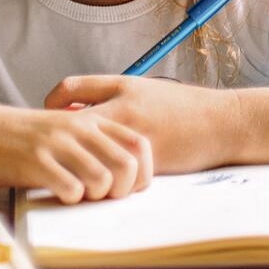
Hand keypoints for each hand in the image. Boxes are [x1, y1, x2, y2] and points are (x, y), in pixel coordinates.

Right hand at [0, 101, 153, 204]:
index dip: (142, 174)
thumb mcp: (66, 129)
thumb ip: (94, 144)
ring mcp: (57, 144)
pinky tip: (59, 193)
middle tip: (103, 196)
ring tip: (80, 194)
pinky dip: (71, 199)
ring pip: (102, 179)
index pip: (139, 145)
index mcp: (91, 120)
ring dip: (96, 196)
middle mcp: (78, 129)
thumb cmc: (26, 136)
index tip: (127, 188)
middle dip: (122, 190)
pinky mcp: (36, 161)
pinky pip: (71, 189)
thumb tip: (127, 177)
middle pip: (127, 166)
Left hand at [43, 75, 240, 174]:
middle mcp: (122, 110)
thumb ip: (108, 94)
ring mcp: (132, 139)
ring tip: (60, 166)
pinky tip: (88, 180)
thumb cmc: (181, 106)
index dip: (51, 100)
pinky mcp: (145, 165)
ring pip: (86, 154)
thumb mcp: (141, 90)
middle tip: (45, 144)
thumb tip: (74, 106)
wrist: (223, 124)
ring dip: (71, 161)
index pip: (69, 87)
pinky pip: (110, 174)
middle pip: (69, 122)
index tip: (48, 111)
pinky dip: (96, 177)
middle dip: (53, 135)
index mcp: (121, 88)